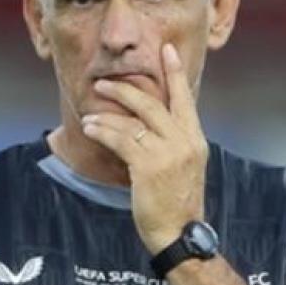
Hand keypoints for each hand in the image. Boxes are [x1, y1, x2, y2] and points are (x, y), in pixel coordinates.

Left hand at [81, 44, 207, 253]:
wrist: (179, 234)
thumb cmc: (177, 203)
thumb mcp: (184, 167)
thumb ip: (172, 142)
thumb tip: (148, 124)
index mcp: (195, 140)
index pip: (185, 99)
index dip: (175, 73)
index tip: (166, 50)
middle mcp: (185, 142)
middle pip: (152, 103)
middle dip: (125, 90)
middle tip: (104, 83)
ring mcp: (167, 153)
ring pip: (132, 121)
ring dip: (106, 115)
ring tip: (90, 114)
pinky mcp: (148, 166)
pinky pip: (120, 139)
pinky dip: (102, 131)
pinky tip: (91, 128)